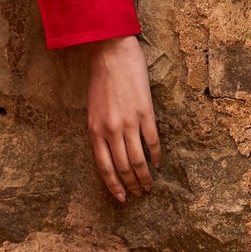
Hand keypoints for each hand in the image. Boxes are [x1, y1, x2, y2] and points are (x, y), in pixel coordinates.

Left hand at [86, 35, 160, 202]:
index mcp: (94, 130)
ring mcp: (129, 123)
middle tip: (139, 194)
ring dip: (145, 176)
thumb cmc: (99, 79)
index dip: (113, 185)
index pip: (104, 167)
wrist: (111, 53)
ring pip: (138, 160)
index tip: (120, 198)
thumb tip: (110, 151)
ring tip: (150, 186)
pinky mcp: (145, 113)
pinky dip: (156, 155)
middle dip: (131, 184)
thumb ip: (99, 131)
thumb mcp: (91, 109)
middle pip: (122, 167)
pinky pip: (153, 141)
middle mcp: (111, 130)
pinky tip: (158, 163)